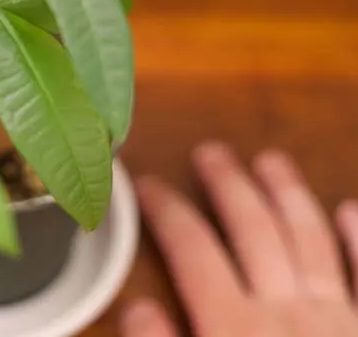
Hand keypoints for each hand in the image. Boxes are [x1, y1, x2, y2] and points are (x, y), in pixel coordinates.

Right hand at [122, 142, 357, 336]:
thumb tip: (136, 307)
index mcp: (234, 329)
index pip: (192, 251)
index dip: (166, 212)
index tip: (146, 185)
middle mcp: (287, 313)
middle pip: (252, 230)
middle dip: (228, 185)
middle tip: (211, 152)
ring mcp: (338, 318)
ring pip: (309, 240)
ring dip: (288, 195)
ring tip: (270, 161)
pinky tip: (349, 209)